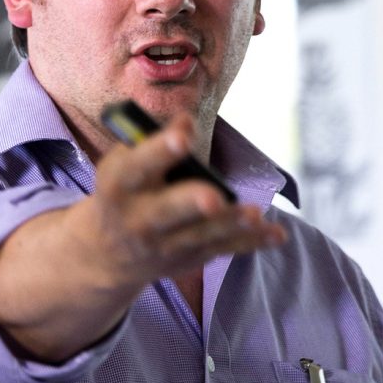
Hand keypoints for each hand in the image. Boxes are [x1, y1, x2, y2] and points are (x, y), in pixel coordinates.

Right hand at [0, 112, 285, 361]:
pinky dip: (251, 243)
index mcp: (119, 186)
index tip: (184, 137)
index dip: (160, 152)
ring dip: (229, 224)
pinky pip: (223, 249)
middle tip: (213, 196)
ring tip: (254, 213)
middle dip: (190, 203)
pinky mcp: (188, 260)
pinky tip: (277, 234)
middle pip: (167, 211)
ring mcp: (164, 246)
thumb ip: (154, 143)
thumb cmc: (123, 190)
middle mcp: (138, 220)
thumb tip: (187, 122)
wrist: (105, 251)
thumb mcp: (123, 163)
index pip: (138, 166)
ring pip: (201, 235)